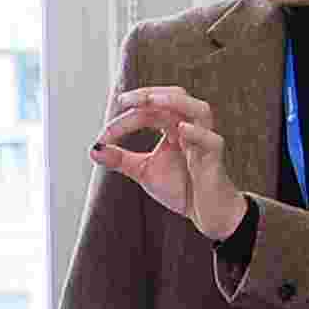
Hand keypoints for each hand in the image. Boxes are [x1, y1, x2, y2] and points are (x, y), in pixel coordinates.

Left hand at [91, 86, 251, 241]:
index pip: (150, 112)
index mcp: (174, 128)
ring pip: (200, 110)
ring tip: (152, 100)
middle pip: (175, 98)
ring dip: (176, 102)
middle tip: (124, 100)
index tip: (103, 136)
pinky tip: (181, 130)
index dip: (126, 119)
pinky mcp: (215, 160)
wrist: (207, 214)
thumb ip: (120, 159)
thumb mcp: (143, 171)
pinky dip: (197, 133)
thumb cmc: (181, 187)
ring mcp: (205, 142)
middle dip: (150, 95)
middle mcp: (191, 129)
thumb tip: (93, 149)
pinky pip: (212, 141)